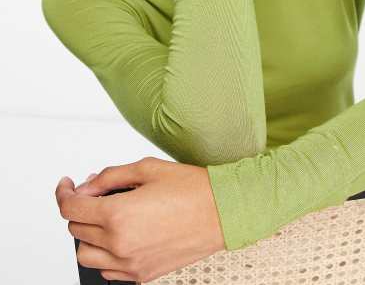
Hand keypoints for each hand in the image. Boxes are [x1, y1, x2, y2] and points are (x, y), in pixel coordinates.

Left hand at [55, 157, 225, 282]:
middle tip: (96, 193)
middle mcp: (121, 244)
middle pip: (76, 230)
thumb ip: (109, 177)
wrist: (223, 212)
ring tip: (106, 217)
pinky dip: (105, 254)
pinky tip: (120, 236)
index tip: (67, 185)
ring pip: (86, 254)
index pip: (71, 208)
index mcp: (118, 215)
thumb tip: (86, 186)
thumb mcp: (147, 168)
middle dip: (81, 208)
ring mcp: (131, 264)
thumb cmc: (192, 189)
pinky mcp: (143, 275)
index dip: (63, 192)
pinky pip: (107, 271)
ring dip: (89, 235)